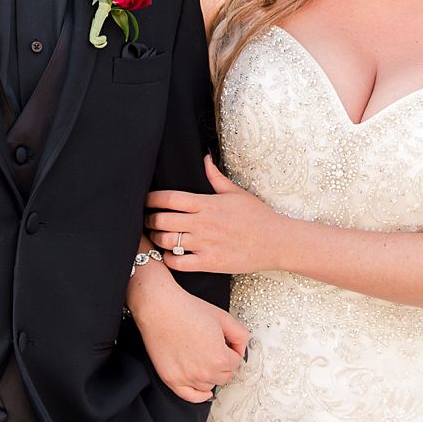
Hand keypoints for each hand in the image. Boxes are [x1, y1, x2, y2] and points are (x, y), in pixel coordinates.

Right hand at [128, 279, 248, 402]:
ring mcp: (187, 378)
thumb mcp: (223, 317)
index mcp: (220, 358)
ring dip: (210, 375)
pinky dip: (199, 395)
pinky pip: (190, 397)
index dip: (232, 351)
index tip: (225, 344)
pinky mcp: (172, 380)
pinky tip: (203, 391)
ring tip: (202, 357)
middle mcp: (205, 372)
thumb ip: (240, 335)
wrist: (160, 308)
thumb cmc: (187, 310)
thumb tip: (241, 349)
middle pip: (225, 376)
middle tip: (214, 349)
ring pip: (210, 385)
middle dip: (223, 364)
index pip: (236, 362)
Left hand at [145, 156, 284, 274]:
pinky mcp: (210, 262)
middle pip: (163, 219)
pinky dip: (168, 259)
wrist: (276, 241)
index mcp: (207, 204)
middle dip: (150, 219)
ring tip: (156, 236)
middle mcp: (203, 223)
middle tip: (148, 219)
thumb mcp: (236, 192)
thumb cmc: (258, 216)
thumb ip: (215, 176)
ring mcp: (205, 244)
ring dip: (157, 238)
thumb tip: (205, 158)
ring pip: (167, 241)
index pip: (170, 198)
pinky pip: (179, 263)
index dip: (152, 198)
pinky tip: (170, 254)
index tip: (146, 200)